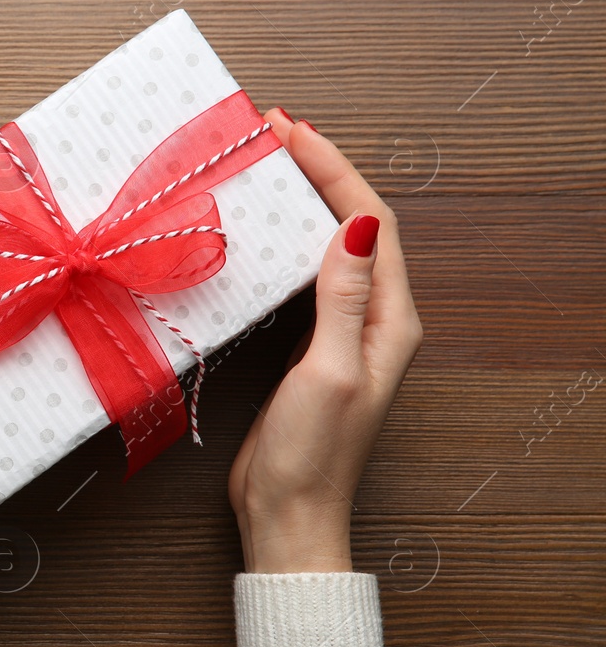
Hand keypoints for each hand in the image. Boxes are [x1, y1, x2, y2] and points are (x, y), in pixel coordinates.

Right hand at [227, 111, 423, 573]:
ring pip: (325, 246)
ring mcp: (340, 333)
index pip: (369, 224)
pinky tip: (257, 230)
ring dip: (300, 201)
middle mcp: (372, 319)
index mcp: (389, 320)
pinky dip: (282, 241)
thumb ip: (341, 300)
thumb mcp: (330, 370)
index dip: (334, 172)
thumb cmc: (312, 454)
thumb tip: (354, 226)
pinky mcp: (308, 348)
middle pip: (352, 225)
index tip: (293, 131)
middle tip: (273, 131)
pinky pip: (302, 277)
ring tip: (265, 164)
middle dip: (318, 173)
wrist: (289, 515)